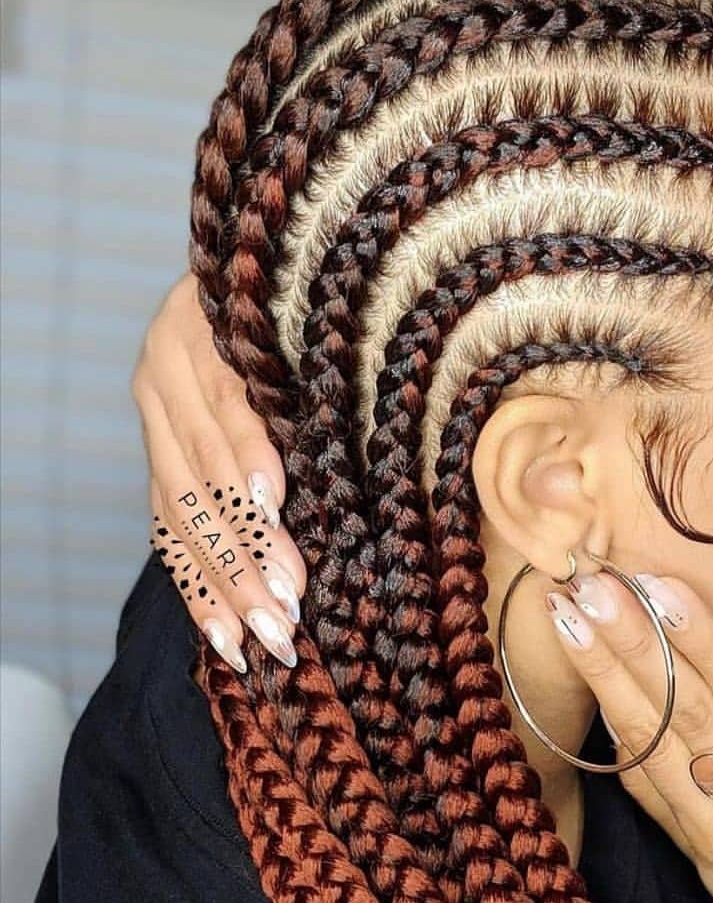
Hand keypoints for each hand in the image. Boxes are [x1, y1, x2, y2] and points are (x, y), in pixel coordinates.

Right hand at [130, 273, 306, 671]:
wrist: (246, 265)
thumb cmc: (298, 296)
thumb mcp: (305, 316)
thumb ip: (317, 372)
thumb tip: (368, 447)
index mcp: (198, 332)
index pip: (223, 412)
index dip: (247, 462)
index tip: (279, 511)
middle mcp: (162, 375)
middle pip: (200, 478)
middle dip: (242, 552)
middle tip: (287, 608)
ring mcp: (153, 420)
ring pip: (180, 515)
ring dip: (221, 583)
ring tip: (259, 636)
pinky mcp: (158, 456)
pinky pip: (166, 529)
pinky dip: (195, 584)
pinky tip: (221, 633)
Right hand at [547, 572, 712, 902]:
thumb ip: (664, 799)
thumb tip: (611, 725)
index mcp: (712, 835)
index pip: (647, 741)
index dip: (603, 676)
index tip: (567, 620)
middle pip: (689, 715)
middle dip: (635, 645)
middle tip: (594, 587)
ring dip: (702, 641)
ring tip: (659, 588)